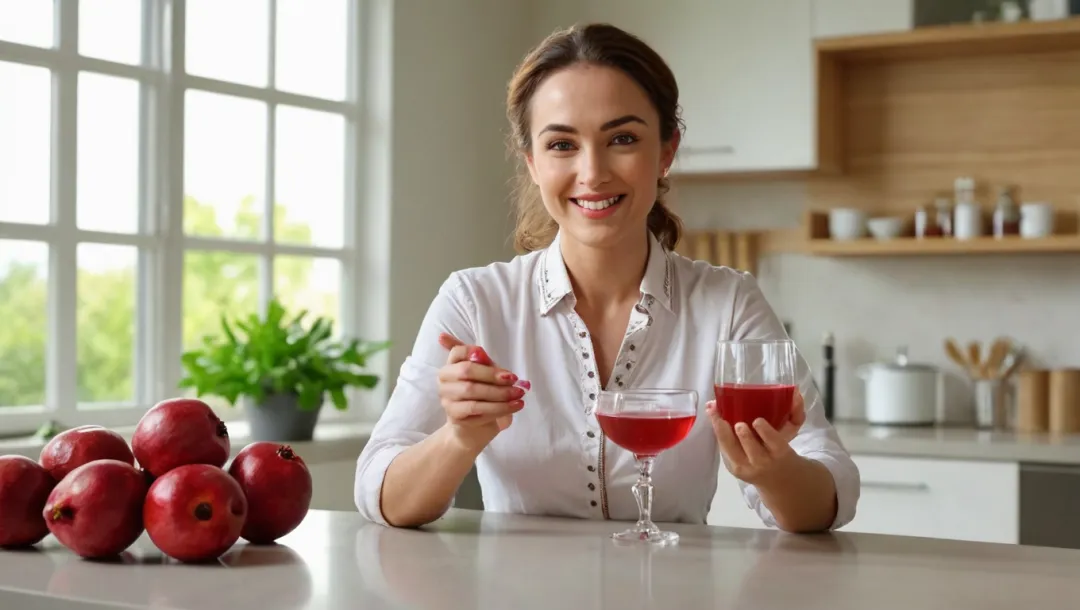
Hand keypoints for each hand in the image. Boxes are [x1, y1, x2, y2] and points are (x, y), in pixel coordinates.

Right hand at [436, 333, 527, 451]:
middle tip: (514, 380)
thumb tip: (481, 353)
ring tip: (519, 395)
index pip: (458, 351)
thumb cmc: (481, 397)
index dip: (476, 352)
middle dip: (492, 374)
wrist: (472, 430)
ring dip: (499, 393)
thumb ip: (484, 363)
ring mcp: (447, 398)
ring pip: (472, 390)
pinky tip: (514, 406)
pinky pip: (477, 409)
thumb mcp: (486, 376)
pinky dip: (498, 407)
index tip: (491, 357)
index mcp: (451, 366)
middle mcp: (444, 380)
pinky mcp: (454, 416)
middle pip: (466, 370)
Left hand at [705, 390, 805, 485]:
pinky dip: (717, 432)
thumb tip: (795, 392)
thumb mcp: (791, 433)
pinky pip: (723, 449)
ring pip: (730, 450)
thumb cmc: (781, 448)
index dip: (766, 433)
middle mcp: (762, 461)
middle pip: (751, 449)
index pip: (775, 444)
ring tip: (714, 411)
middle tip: (738, 422)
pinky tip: (712, 416)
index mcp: (779, 452)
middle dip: (744, 437)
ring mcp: (744, 466)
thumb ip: (795, 412)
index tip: (758, 421)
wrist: (777, 478)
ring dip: (722, 430)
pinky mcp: (731, 467)